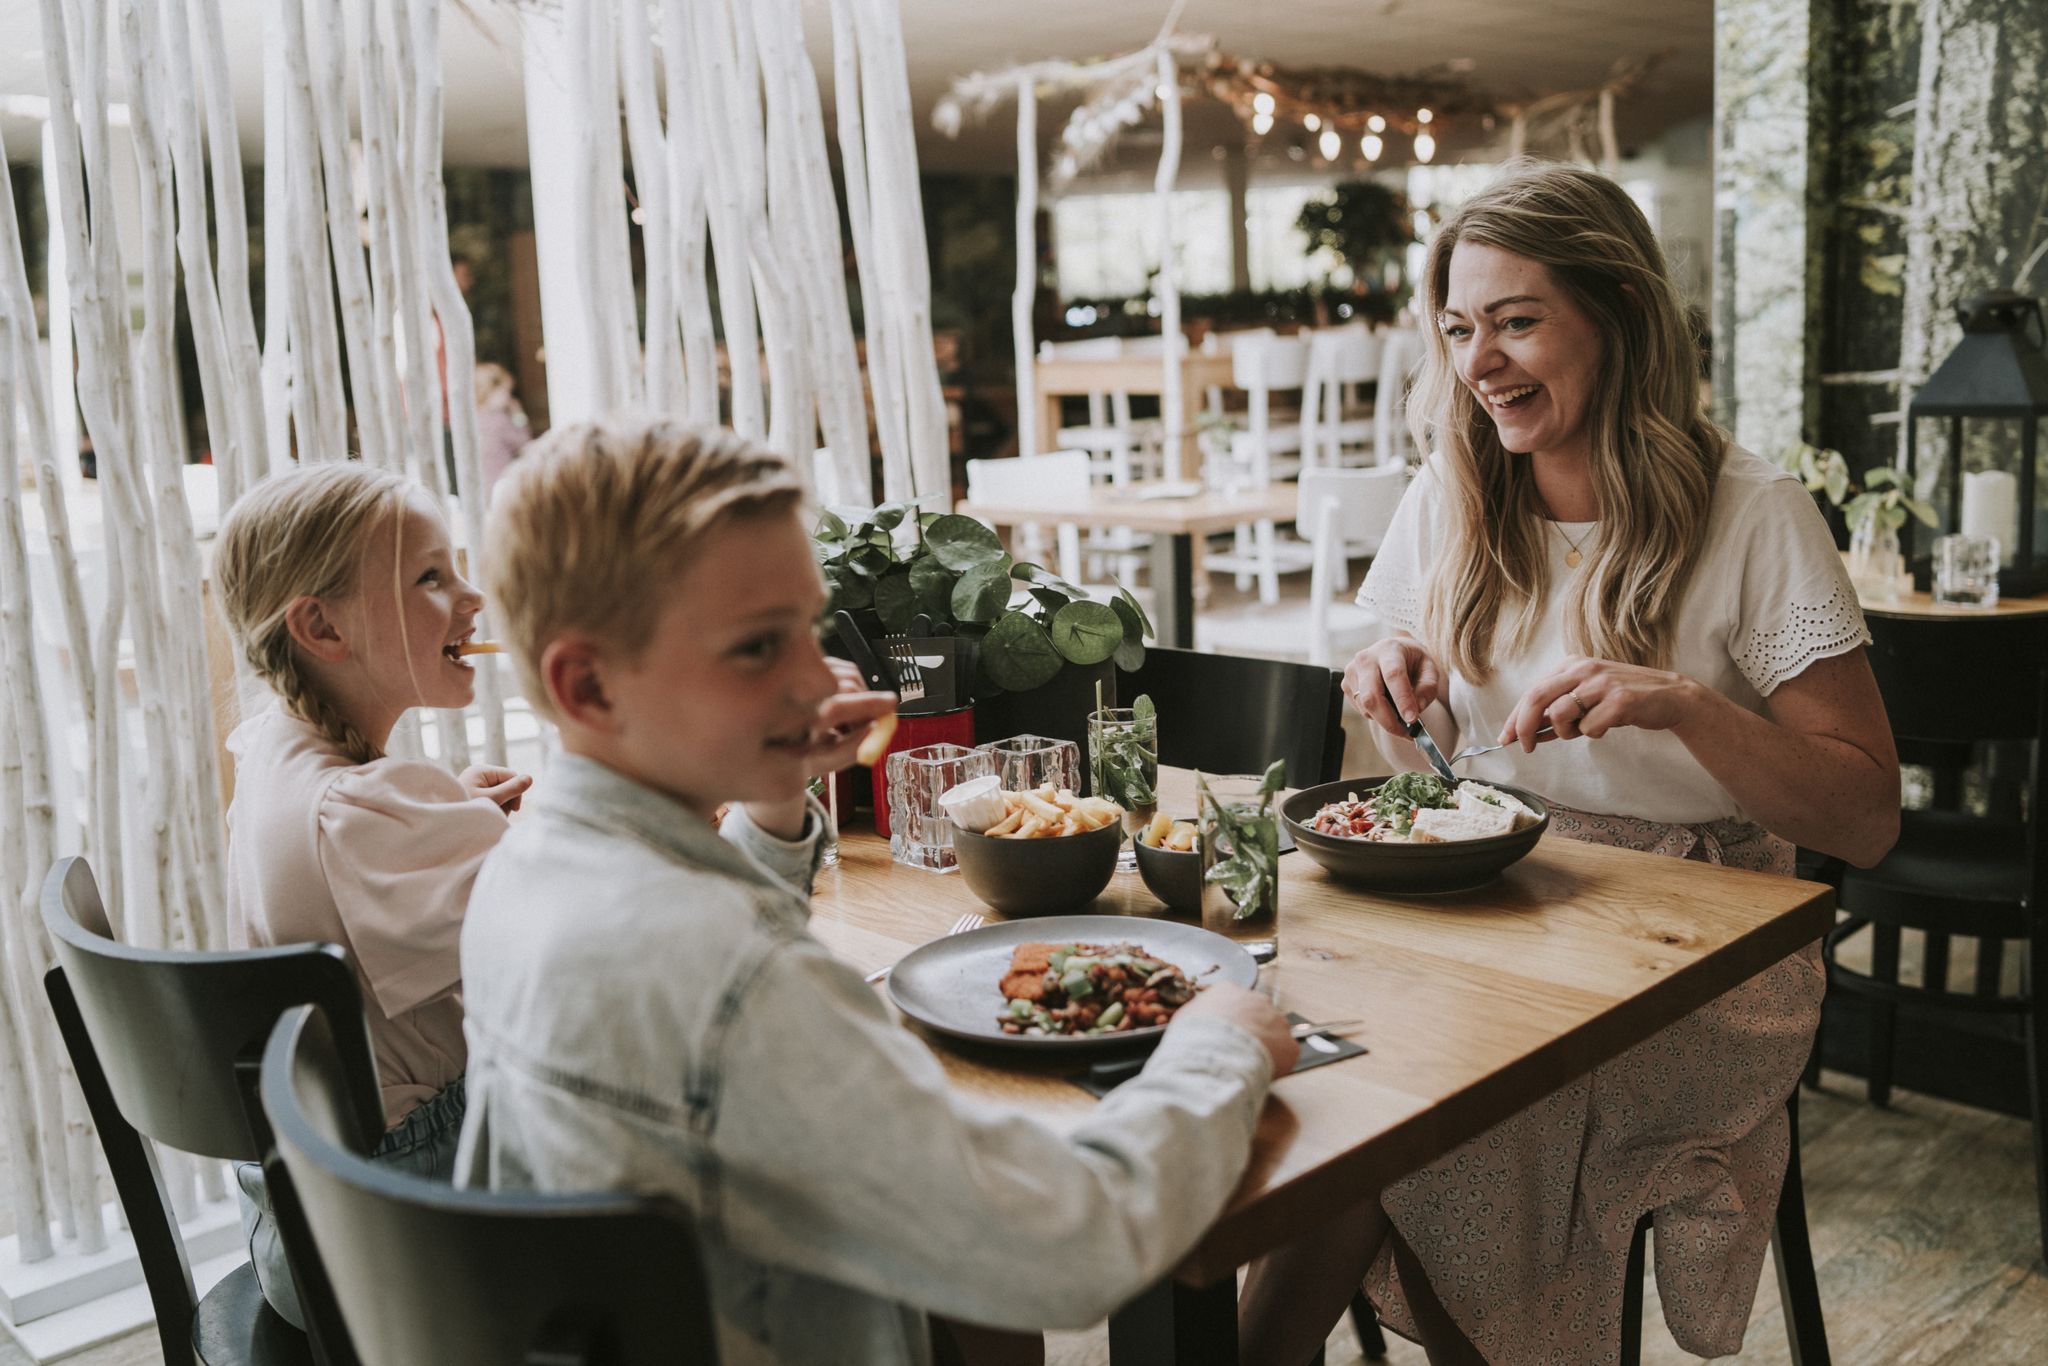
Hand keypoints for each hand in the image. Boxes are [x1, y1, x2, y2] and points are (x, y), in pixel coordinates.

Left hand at [460, 764, 532, 812]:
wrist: (443, 825)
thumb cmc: (466, 810)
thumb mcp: (491, 800)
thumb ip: (511, 789)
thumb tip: (530, 778)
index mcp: (481, 770)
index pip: (511, 775)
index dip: (516, 791)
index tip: (514, 809)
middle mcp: (478, 774)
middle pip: (507, 784)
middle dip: (507, 800)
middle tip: (498, 814)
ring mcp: (476, 784)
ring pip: (501, 793)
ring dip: (501, 806)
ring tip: (490, 817)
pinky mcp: (475, 793)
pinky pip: (493, 798)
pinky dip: (494, 808)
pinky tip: (487, 816)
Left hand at [800, 657, 897, 775]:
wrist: (772, 737)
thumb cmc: (796, 752)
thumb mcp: (824, 760)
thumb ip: (852, 749)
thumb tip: (876, 730)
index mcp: (800, 720)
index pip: (838, 707)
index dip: (869, 704)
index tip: (890, 705)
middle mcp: (798, 692)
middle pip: (849, 686)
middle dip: (869, 702)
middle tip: (871, 721)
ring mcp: (802, 673)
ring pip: (850, 674)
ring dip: (860, 693)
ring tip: (848, 717)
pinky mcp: (807, 664)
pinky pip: (842, 668)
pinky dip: (851, 683)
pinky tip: (841, 700)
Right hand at [1173, 982, 1299, 1077]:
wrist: (1214, 1058)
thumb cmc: (1194, 1039)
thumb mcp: (1184, 1019)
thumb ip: (1197, 1015)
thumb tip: (1196, 1023)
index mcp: (1228, 991)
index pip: (1234, 1002)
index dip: (1231, 1021)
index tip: (1226, 1034)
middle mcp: (1256, 1000)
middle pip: (1258, 1014)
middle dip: (1251, 1031)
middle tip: (1239, 1050)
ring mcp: (1276, 1021)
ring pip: (1275, 1033)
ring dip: (1266, 1046)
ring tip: (1248, 1064)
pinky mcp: (1290, 1045)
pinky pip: (1286, 1054)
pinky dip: (1278, 1064)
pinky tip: (1262, 1072)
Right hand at [1341, 637, 1442, 738]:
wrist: (1393, 654)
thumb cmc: (1412, 661)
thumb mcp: (1429, 669)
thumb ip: (1428, 688)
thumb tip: (1417, 708)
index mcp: (1390, 649)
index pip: (1394, 675)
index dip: (1402, 699)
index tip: (1412, 719)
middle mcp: (1366, 658)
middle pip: (1372, 695)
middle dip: (1389, 720)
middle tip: (1406, 733)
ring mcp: (1352, 671)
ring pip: (1366, 706)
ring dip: (1385, 719)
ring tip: (1400, 716)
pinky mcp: (1345, 684)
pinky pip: (1361, 709)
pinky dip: (1376, 714)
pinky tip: (1386, 705)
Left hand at [1498, 655, 1705, 751]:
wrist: (1671, 697)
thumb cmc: (1623, 701)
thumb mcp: (1586, 700)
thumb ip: (1558, 713)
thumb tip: (1527, 733)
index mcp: (1571, 665)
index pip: (1532, 692)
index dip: (1515, 718)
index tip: (1505, 739)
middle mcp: (1583, 669)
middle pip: (1536, 698)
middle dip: (1524, 727)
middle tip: (1526, 747)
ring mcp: (1602, 683)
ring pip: (1560, 714)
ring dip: (1565, 733)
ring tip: (1583, 730)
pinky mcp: (1620, 700)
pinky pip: (1589, 727)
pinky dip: (1592, 733)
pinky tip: (1607, 725)